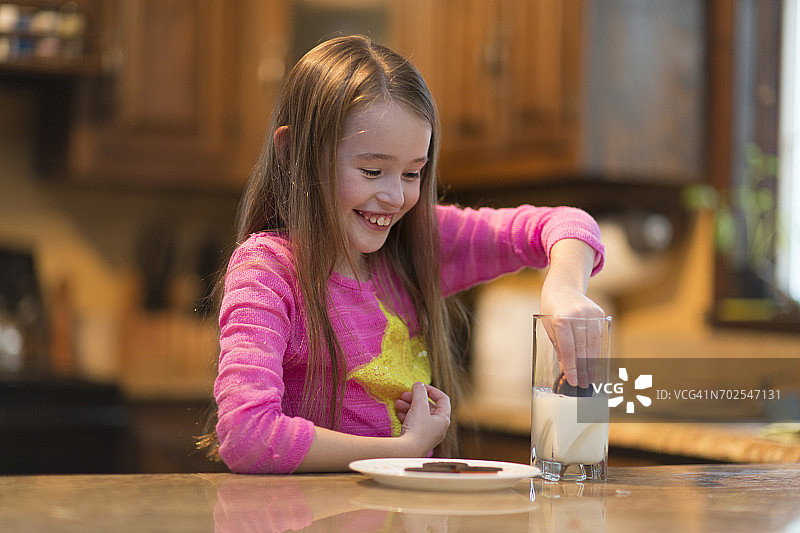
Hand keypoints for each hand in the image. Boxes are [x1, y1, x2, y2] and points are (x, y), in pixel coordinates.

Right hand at [394, 383, 449, 453]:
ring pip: (420, 415)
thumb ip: (419, 392)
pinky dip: (407, 416)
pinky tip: (398, 413)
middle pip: (428, 407)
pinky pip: (414, 423)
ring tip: (397, 403)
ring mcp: (428, 434)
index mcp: (443, 419)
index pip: (443, 399)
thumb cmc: (417, 430)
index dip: (432, 390)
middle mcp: (438, 427)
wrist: (407, 452)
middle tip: (403, 394)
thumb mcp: (419, 406)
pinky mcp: (418, 439)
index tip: (420, 386)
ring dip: (409, 406)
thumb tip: (419, 384)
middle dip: (415, 398)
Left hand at [540, 273, 605, 387]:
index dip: (571, 367)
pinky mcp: (599, 313)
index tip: (573, 380)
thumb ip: (559, 348)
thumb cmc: (551, 310)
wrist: (562, 287)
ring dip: (592, 363)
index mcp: (561, 319)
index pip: (568, 349)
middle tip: (582, 384)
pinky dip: (597, 350)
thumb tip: (567, 370)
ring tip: (590, 377)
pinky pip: (599, 336)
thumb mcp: (549, 328)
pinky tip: (595, 362)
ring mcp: (590, 314)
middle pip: (582, 349)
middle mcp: (577, 316)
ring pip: (593, 344)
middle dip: (582, 368)